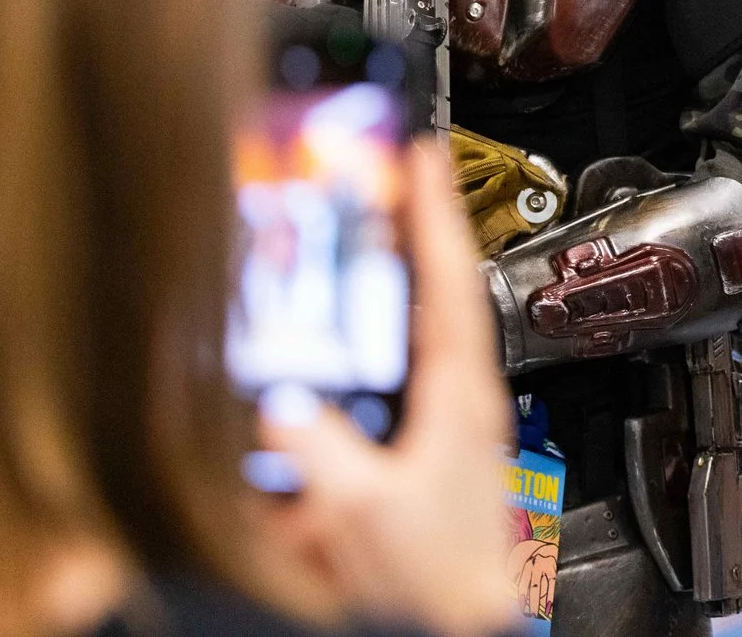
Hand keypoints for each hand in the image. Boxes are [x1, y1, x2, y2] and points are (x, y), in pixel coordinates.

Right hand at [258, 138, 518, 636]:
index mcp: (462, 396)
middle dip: (402, 237)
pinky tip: (321, 355)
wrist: (453, 626)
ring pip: (407, 339)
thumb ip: (317, 447)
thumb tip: (279, 401)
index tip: (423, 152)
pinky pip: (382, 390)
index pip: (451, 279)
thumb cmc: (435, 582)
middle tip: (378, 182)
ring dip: (377, 293)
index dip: (435, 210)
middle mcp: (457, 402)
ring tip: (349, 244)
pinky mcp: (412, 458)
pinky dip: (354, 360)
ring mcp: (437, 428)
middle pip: (429, 296)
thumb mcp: (362, 507)